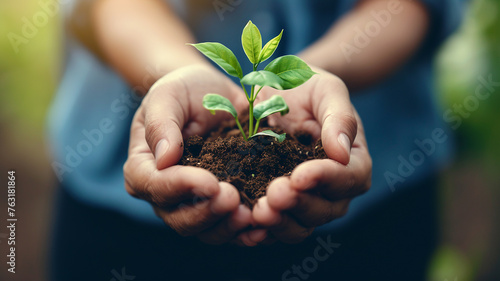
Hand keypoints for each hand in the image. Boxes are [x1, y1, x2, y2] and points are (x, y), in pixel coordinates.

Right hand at [123, 64, 253, 244]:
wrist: (212, 95)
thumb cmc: (184, 92)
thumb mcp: (168, 96)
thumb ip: (161, 124)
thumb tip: (163, 160)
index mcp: (145, 167)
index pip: (153, 186)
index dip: (179, 188)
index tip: (209, 181)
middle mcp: (167, 193)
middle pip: (179, 218)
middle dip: (206, 213)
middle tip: (232, 198)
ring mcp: (195, 203)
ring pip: (206, 230)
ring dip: (228, 227)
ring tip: (251, 215)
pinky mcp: (222, 206)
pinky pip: (231, 228)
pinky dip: (247, 232)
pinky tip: (264, 227)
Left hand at [251, 69, 371, 242]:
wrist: (275, 91)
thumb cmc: (307, 86)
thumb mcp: (327, 90)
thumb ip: (339, 118)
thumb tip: (343, 154)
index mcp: (352, 162)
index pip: (350, 179)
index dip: (327, 180)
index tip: (300, 174)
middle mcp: (332, 189)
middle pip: (325, 209)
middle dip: (300, 205)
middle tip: (274, 195)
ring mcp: (304, 200)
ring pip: (300, 226)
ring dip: (280, 223)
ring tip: (258, 212)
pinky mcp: (277, 205)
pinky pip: (273, 226)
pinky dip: (261, 231)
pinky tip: (245, 225)